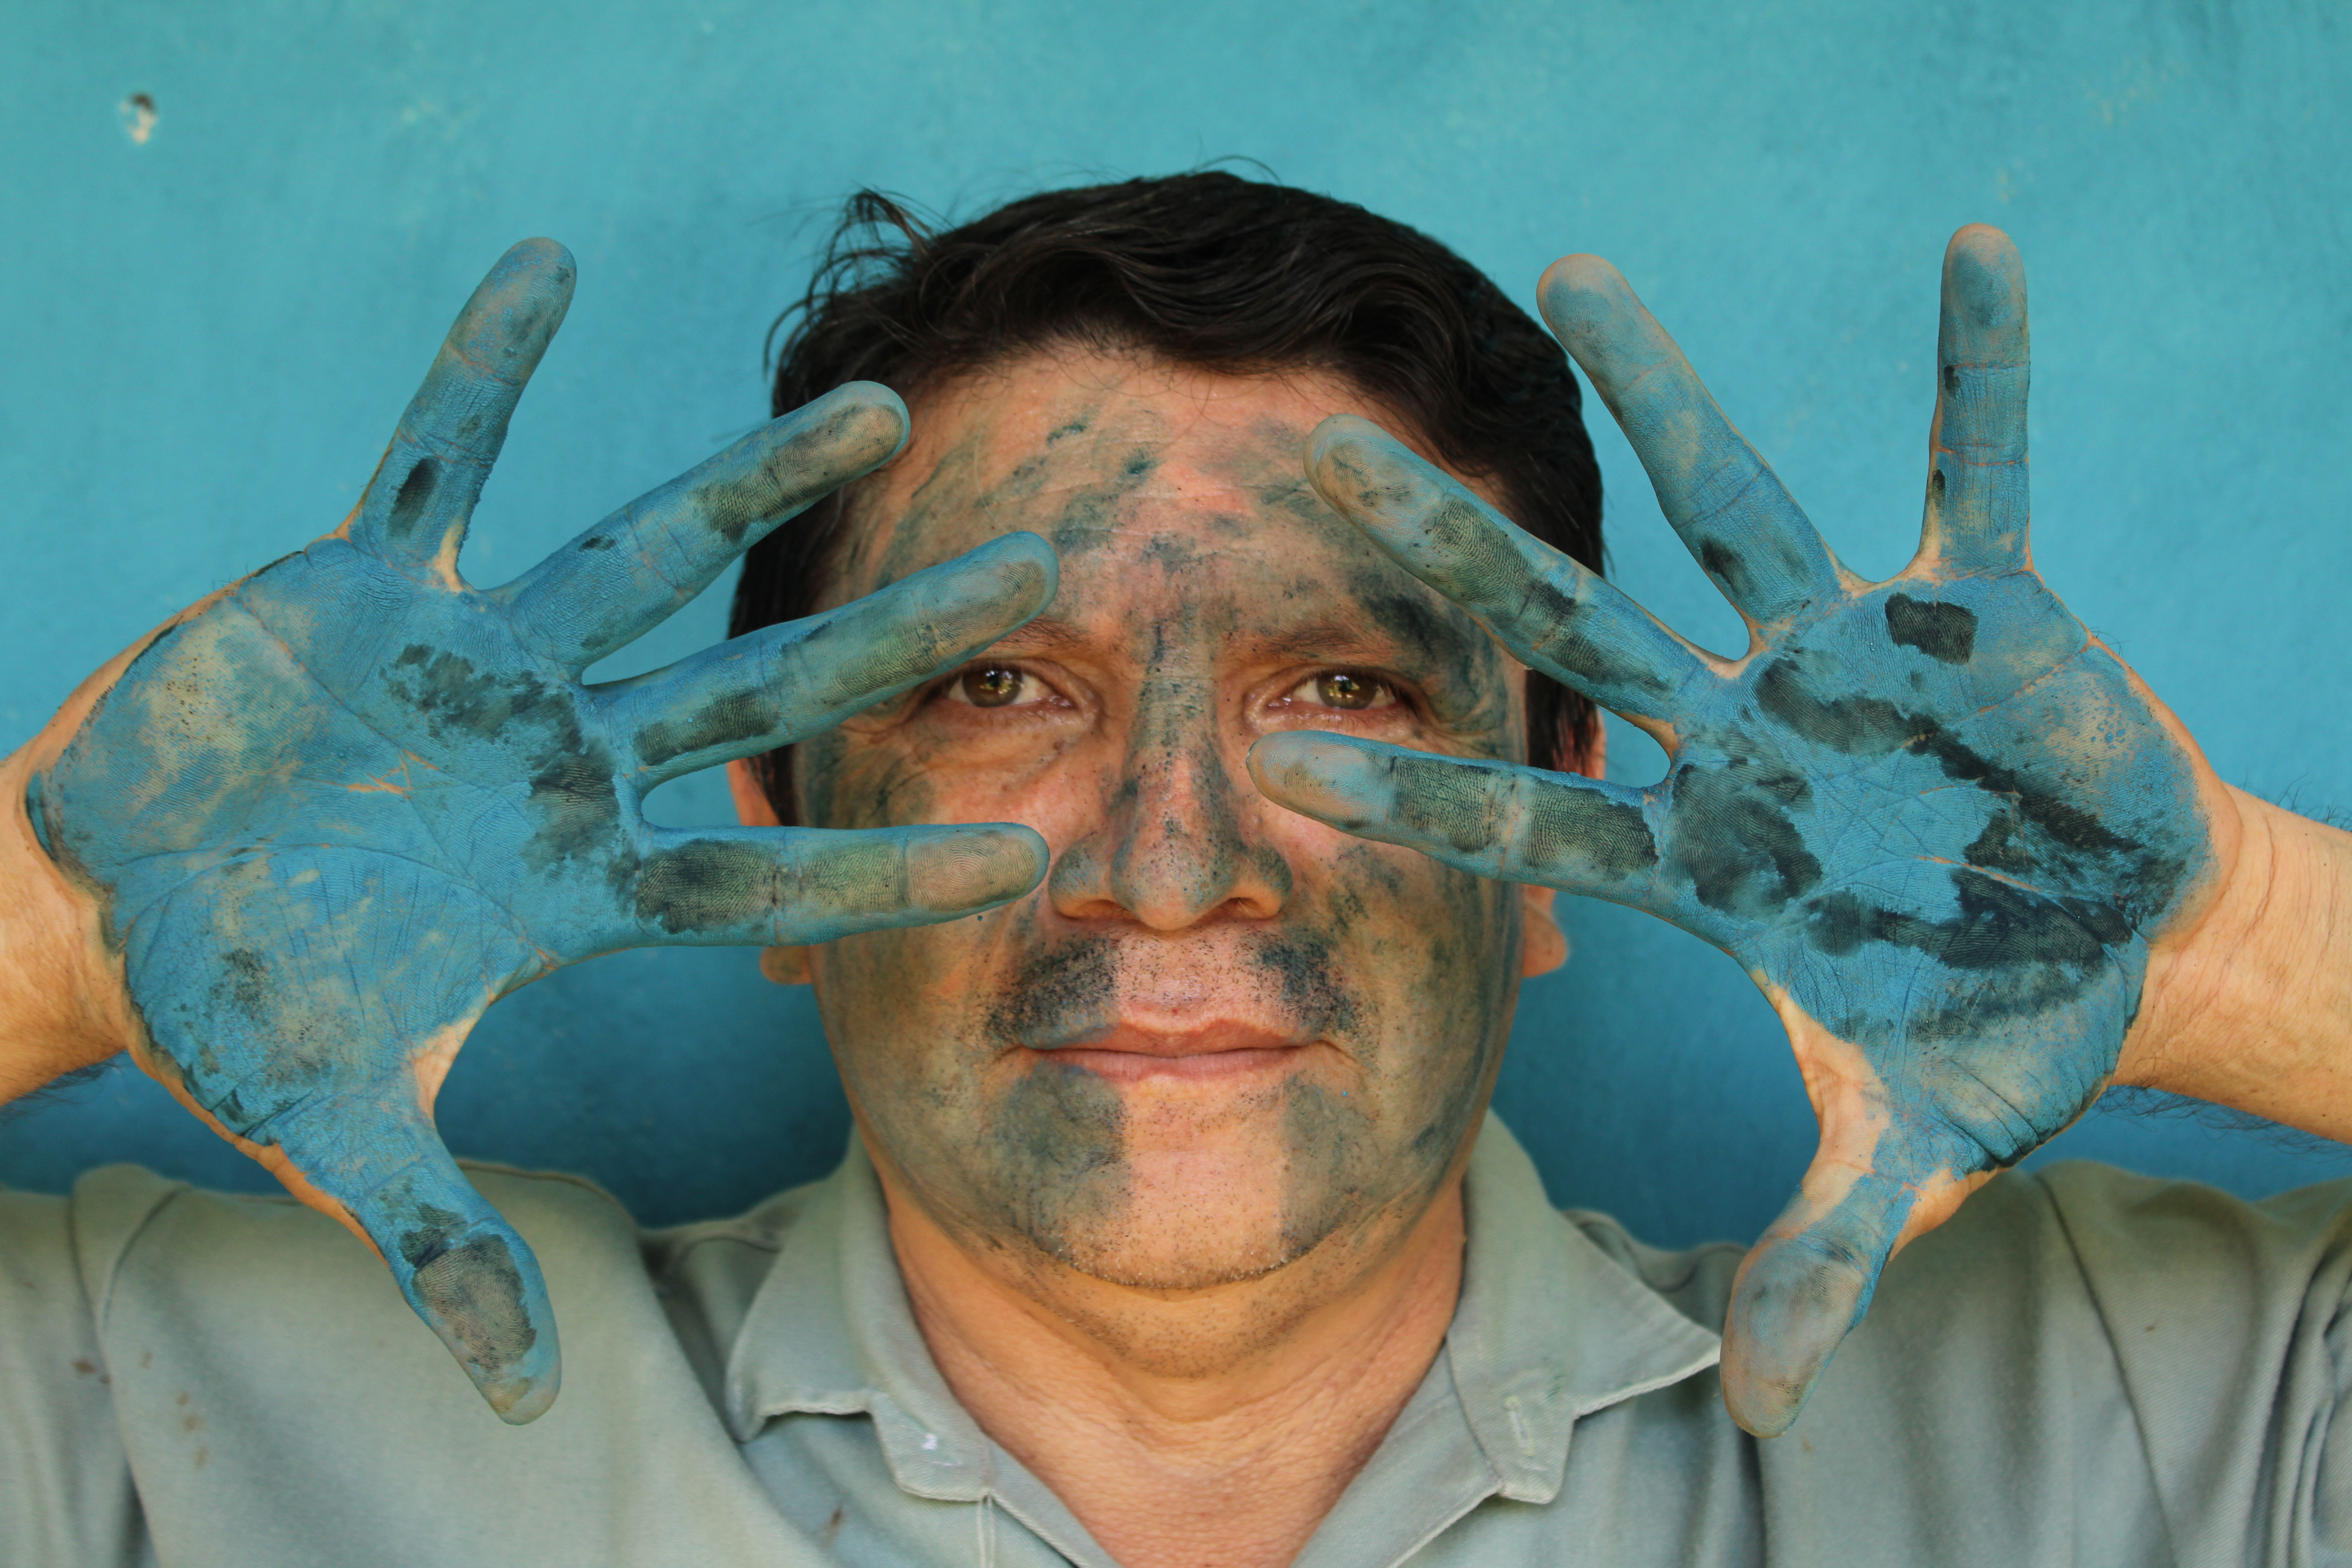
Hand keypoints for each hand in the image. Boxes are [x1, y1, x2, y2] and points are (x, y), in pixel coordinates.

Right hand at [11, 240, 1054, 1420]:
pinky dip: (476, 371)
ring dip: (754, 483)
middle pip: (765, 689)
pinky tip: (539, 269)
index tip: (1036, 859)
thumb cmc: (240, 1006)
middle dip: (899, 640)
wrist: (121, 897)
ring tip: (879, 406)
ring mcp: (482, 661)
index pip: (768, 874)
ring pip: (645, 552)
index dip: (893, 870)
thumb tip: (528, 1395)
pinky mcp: (371, 585)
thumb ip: (448, 1243)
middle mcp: (563, 753)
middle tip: (1049, 580)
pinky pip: (435, 459)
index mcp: (574, 878)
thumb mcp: (343, 1129)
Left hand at [1249, 227, 2238, 1435]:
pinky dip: (1981, 375)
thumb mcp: (1911, 1143)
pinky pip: (1977, 467)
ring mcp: (1853, 661)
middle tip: (1310, 460)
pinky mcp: (1983, 611)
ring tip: (1572, 273)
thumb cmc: (1997, 1030)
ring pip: (1734, 511)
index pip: (1527, 817)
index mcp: (1709, 856)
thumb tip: (1763, 1396)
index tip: (1265, 752)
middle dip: (1451, 555)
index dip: (1407, 788)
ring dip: (1668, 399)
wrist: (2127, 948)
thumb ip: (1824, 1246)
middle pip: (1572, 629)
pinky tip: (1976, 258)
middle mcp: (1747, 736)